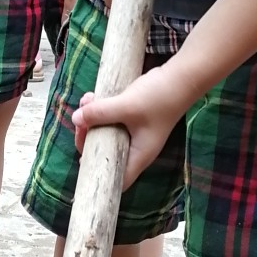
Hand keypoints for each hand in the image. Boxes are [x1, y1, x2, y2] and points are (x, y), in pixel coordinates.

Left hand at [73, 67, 186, 186]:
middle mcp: (136, 148)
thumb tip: (75, 119)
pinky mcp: (133, 119)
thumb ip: (100, 113)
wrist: (181, 77)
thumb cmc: (160, 97)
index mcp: (138, 155)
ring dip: (92, 119)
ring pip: (105, 133)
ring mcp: (135, 133)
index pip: (116, 179)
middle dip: (88, 137)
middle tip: (80, 120)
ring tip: (87, 100)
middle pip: (105, 153)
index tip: (82, 155)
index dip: (97, 173)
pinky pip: (111, 119)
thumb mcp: (127, 105)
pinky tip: (93, 96)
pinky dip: (100, 110)